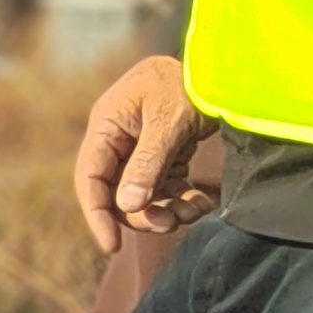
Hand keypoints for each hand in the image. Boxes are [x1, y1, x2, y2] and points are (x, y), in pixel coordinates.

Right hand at [72, 52, 219, 254]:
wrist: (222, 66)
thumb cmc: (189, 84)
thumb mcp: (168, 122)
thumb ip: (147, 164)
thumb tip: (127, 205)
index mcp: (106, 127)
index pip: (90, 179)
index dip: (97, 214)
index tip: (112, 245)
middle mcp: (118, 140)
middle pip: (117, 193)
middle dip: (142, 214)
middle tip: (170, 224)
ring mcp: (141, 149)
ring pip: (143, 195)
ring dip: (165, 210)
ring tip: (193, 212)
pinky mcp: (165, 154)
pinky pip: (165, 188)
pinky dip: (181, 200)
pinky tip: (202, 202)